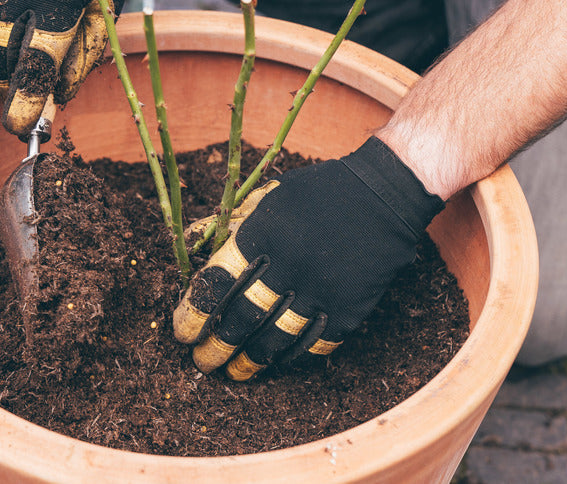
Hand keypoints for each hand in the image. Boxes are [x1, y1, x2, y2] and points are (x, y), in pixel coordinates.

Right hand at [0, 0, 130, 137]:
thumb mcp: (104, 3)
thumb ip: (85, 51)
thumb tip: (59, 95)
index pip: (37, 62)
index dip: (27, 100)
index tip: (21, 127)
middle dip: (9, 87)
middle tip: (22, 102)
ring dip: (4, 57)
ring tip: (30, 47)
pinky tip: (21, 13)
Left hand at [173, 137, 444, 379]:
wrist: (383, 194)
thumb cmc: (315, 194)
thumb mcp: (264, 196)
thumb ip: (224, 224)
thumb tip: (187, 248)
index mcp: (261, 234)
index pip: (216, 284)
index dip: (194, 314)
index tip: (182, 333)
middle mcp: (289, 265)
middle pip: (241, 317)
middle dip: (216, 346)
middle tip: (203, 361)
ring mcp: (321, 289)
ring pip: (275, 339)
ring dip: (249, 361)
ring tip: (232, 372)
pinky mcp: (349, 308)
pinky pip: (313, 345)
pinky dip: (289, 360)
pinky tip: (273, 365)